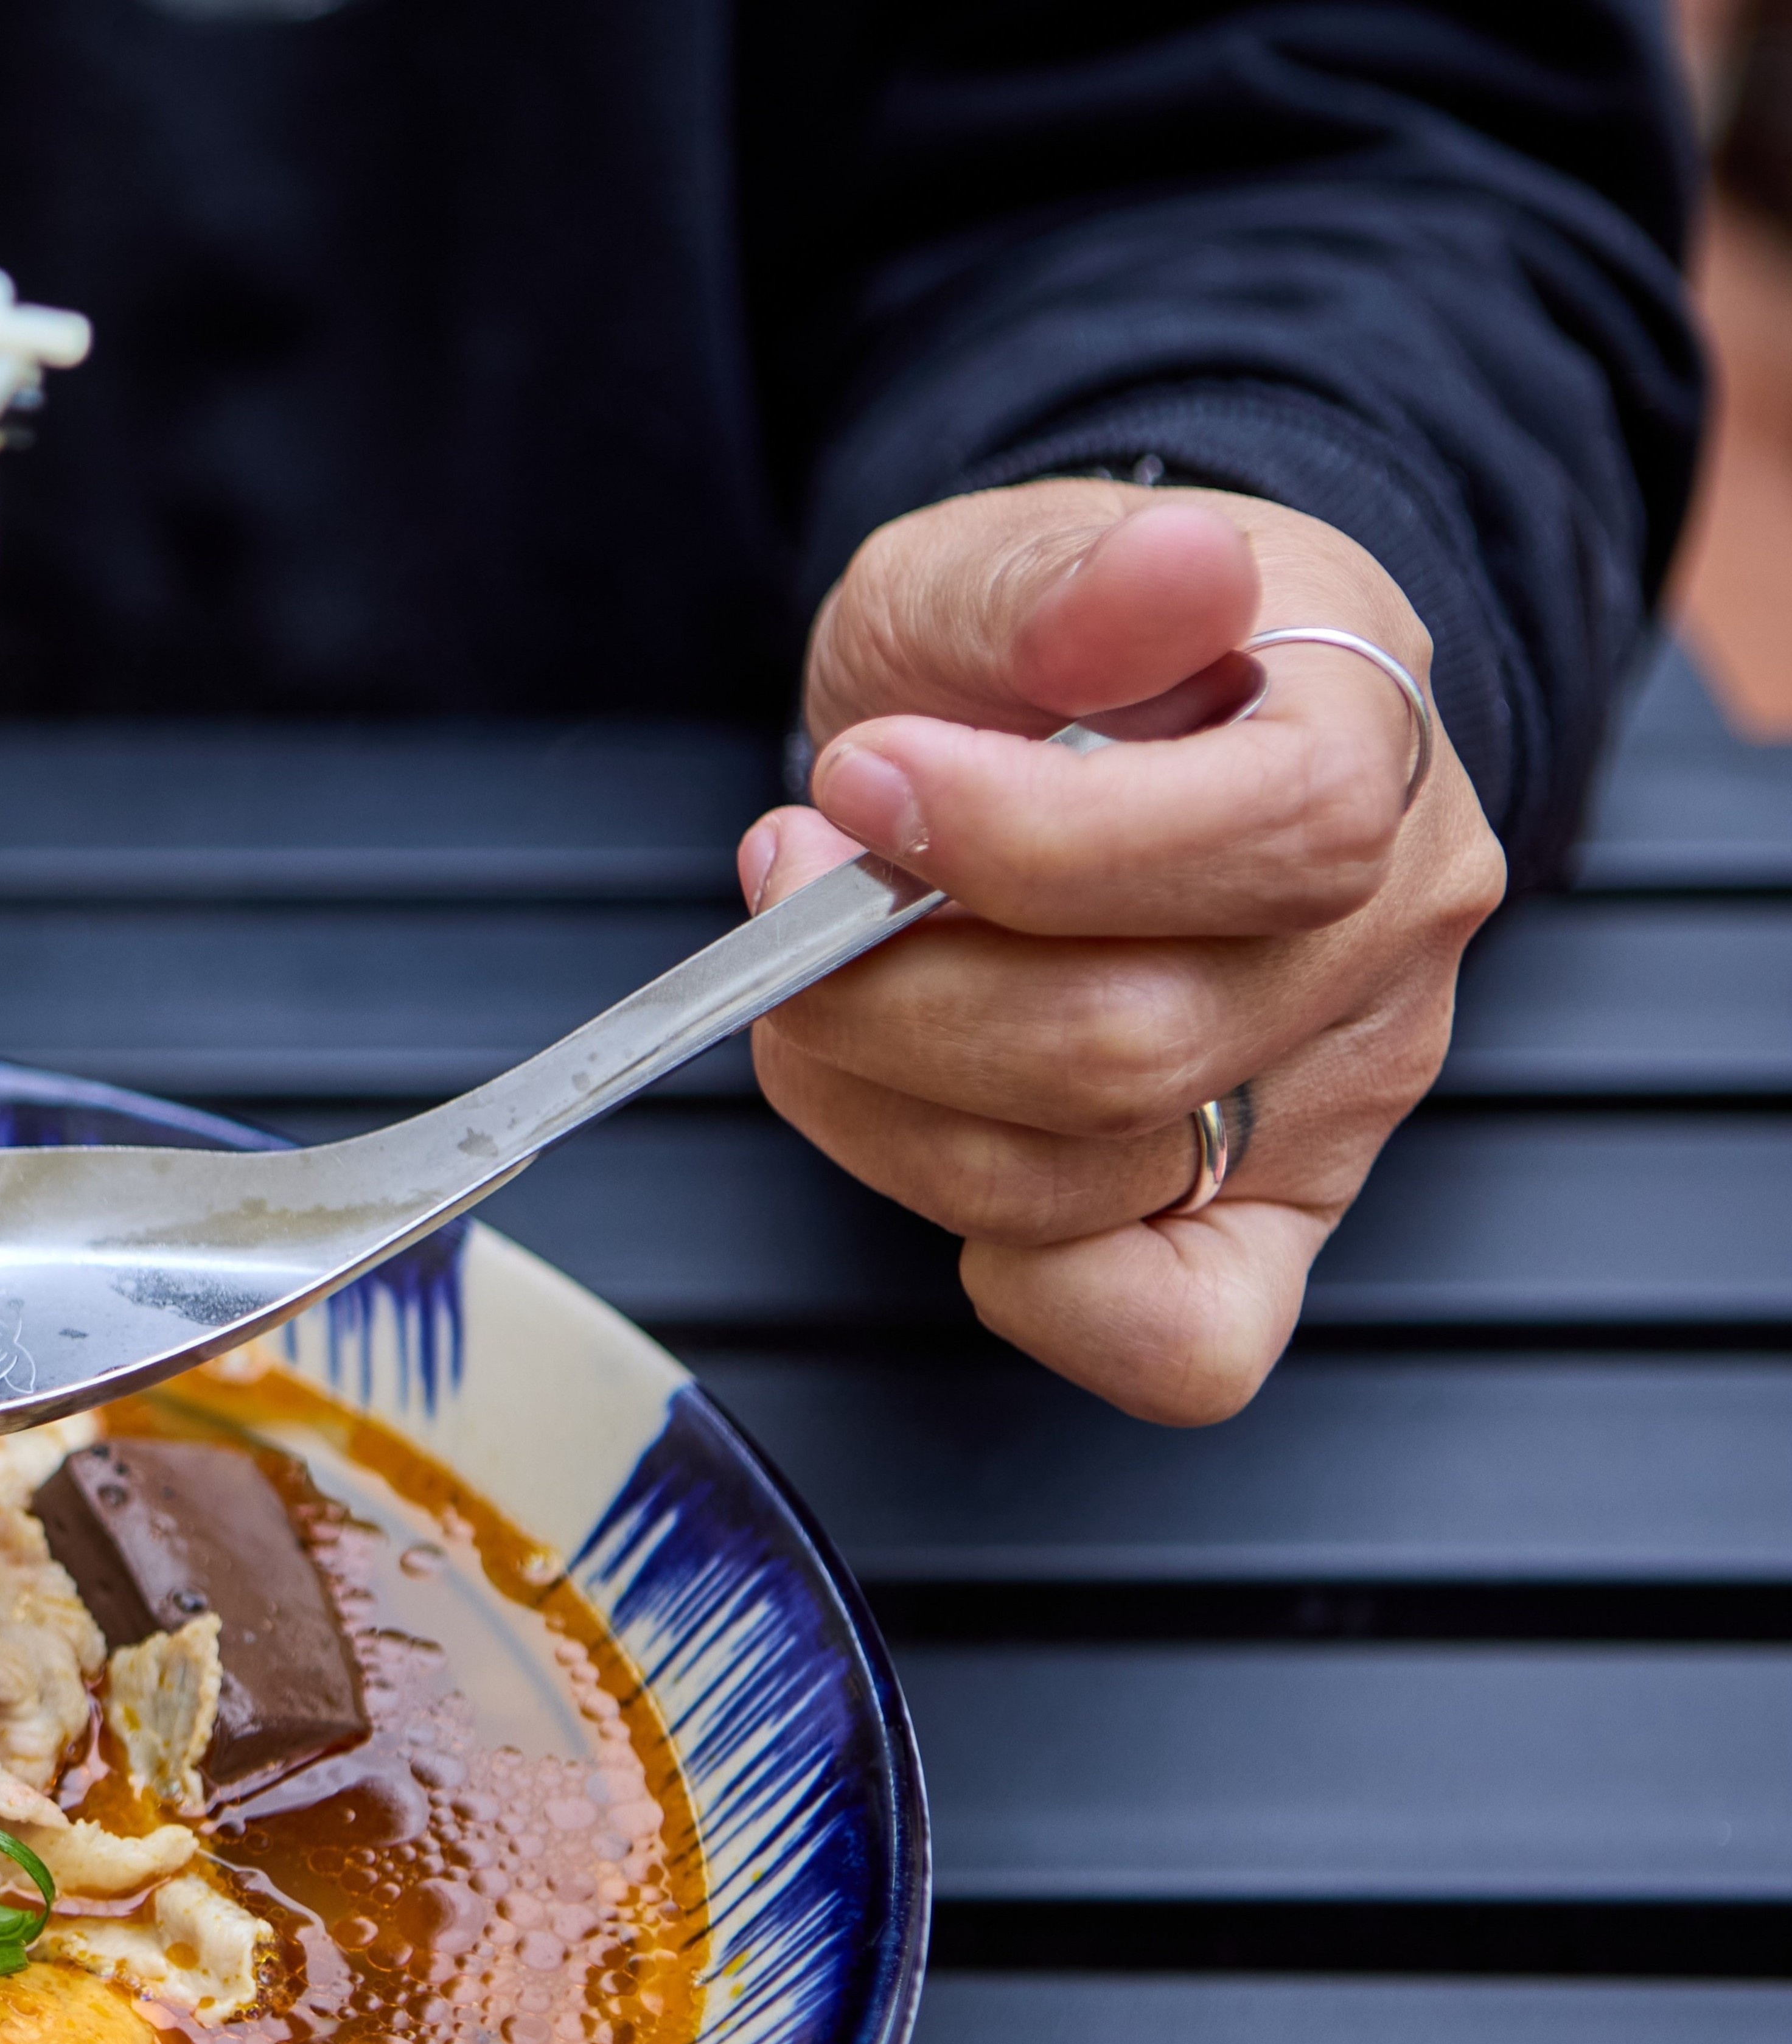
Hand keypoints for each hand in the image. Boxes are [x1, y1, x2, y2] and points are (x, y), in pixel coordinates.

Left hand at [738, 481, 1503, 1424]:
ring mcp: (1335, 1092)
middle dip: (885, 991)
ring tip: (818, 986)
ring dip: (879, 1099)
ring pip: (1082, 1183)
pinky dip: (1024, 1283)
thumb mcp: (999, 566)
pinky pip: (1175, 1345)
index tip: (858, 782)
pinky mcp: (1267, 1220)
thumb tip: (1172, 571)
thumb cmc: (1036, 664)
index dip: (1021, 839)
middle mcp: (1388, 932)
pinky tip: (934, 1136)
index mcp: (1365, 734)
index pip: (1276, 833)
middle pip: (1130, 1045)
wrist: (1060, 723)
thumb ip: (1059, 582)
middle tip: (787, 895)